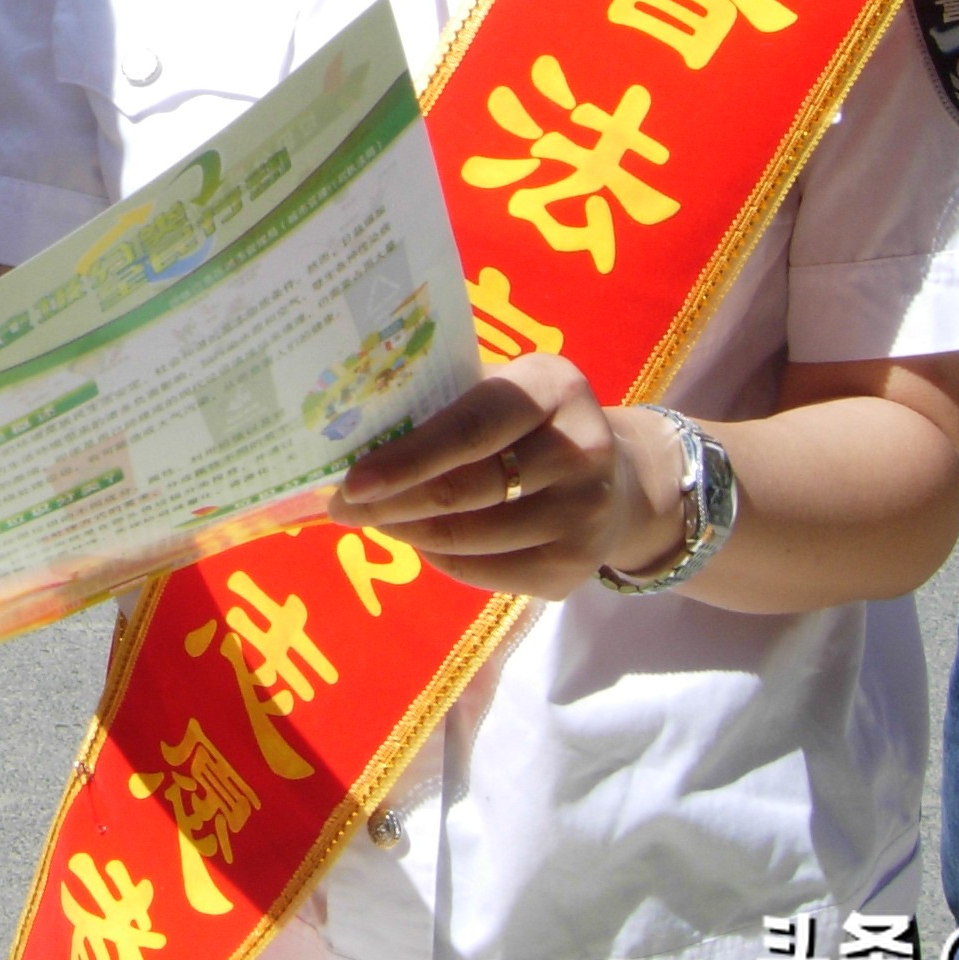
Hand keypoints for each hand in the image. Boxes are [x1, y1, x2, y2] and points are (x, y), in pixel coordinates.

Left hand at [321, 355, 686, 600]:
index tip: (352, 481)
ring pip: (468, 538)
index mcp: (553, 387)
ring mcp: (584, 515)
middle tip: (341, 505)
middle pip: (464, 490)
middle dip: (390, 502)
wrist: (618, 481)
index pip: (469, 427)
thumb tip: (349, 434)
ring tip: (374, 519)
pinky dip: (440, 558)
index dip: (407, 457)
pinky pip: (484, 572)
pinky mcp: (575, 568)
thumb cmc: (530, 424)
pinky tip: (421, 539)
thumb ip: (443, 402)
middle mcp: (580, 450)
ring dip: (407, 532)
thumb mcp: (502, 390)